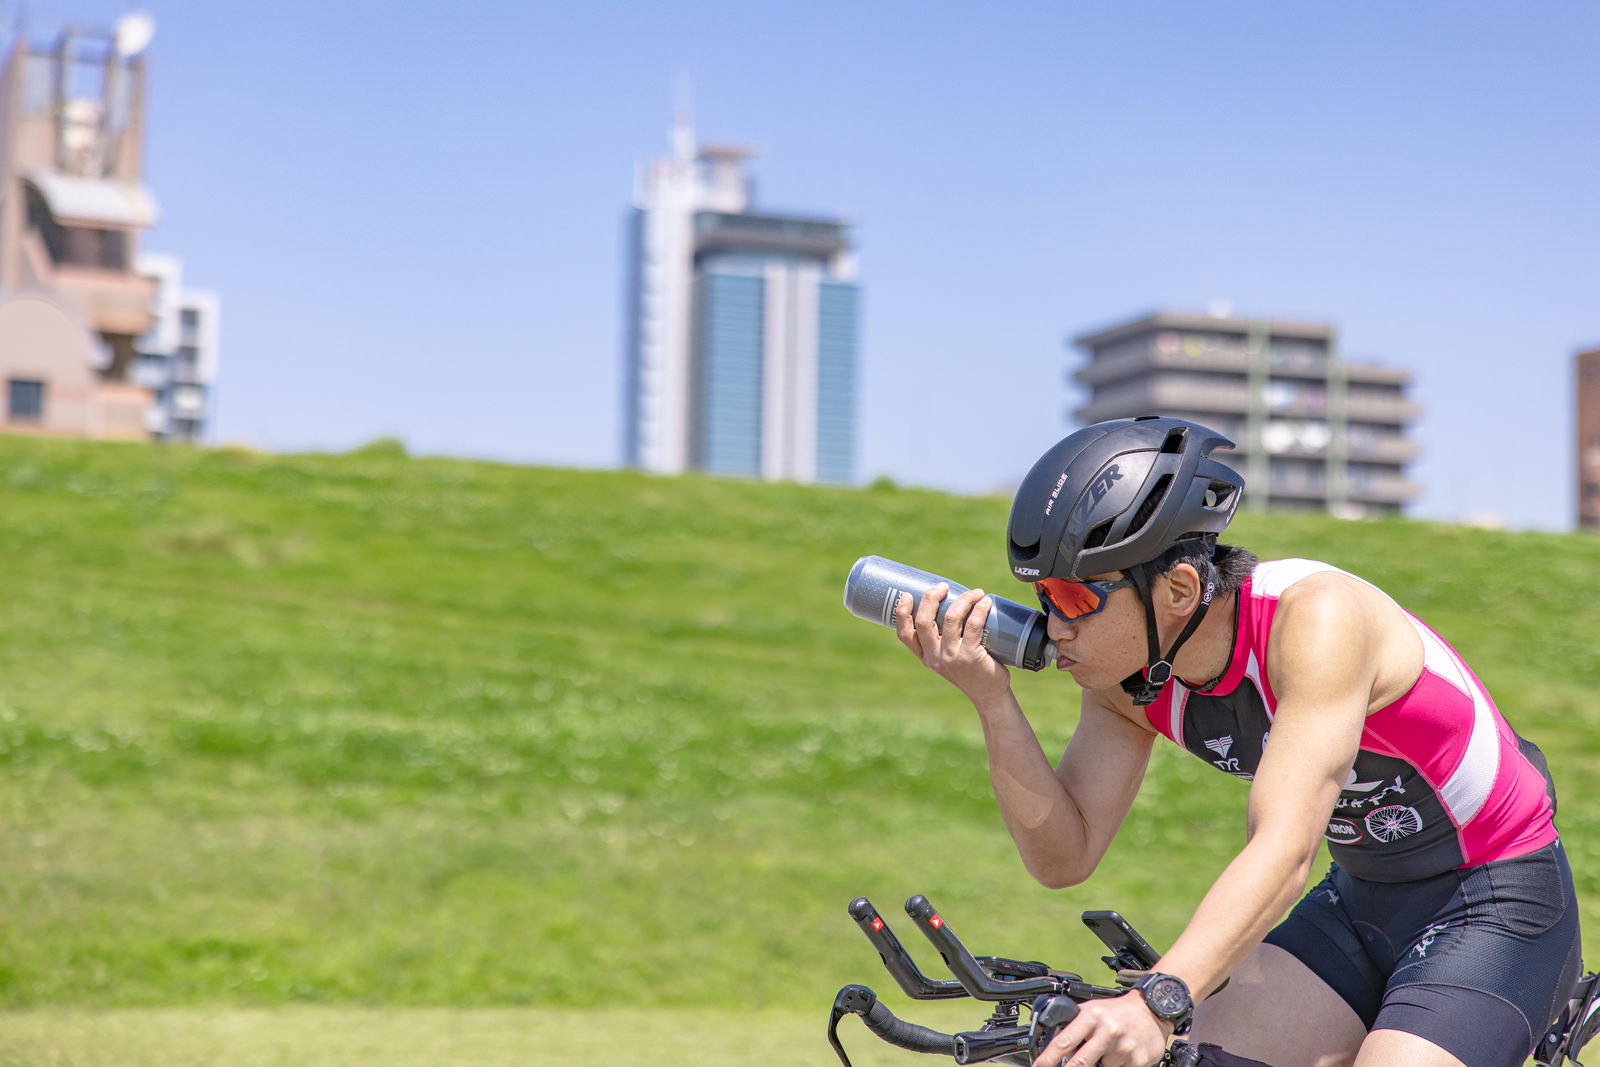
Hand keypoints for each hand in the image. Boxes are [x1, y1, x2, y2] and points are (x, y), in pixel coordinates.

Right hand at [893, 584, 1010, 703]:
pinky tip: (985, 602)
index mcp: (925, 657)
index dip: (902, 613)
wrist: (989, 696)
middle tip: (943, 586)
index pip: (905, 635)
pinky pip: (973, 625)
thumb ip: (944, 639)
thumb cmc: (971, 672)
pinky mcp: (971, 656)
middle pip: (924, 621)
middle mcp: (935, 658)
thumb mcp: (949, 659)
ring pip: (950, 618)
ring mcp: (952, 657)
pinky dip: (979, 609)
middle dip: (931, 597)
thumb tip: (951, 604)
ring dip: (964, 599)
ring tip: (975, 592)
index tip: (908, 595)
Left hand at [1030, 991, 1170, 1066]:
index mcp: (1091, 1016)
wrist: (1151, 1010)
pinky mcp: (1137, 1061)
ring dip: (1099, 1064)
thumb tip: (1050, 1046)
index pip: (1064, 1041)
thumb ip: (1073, 1025)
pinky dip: (1114, 1066)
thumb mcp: (1092, 1010)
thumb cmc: (1116, 1012)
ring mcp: (1123, 1047)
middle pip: (1080, 1062)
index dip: (1048, 1058)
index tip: (1039, 1066)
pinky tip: (1118, 1057)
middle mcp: (1107, 1030)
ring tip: (1105, 1052)